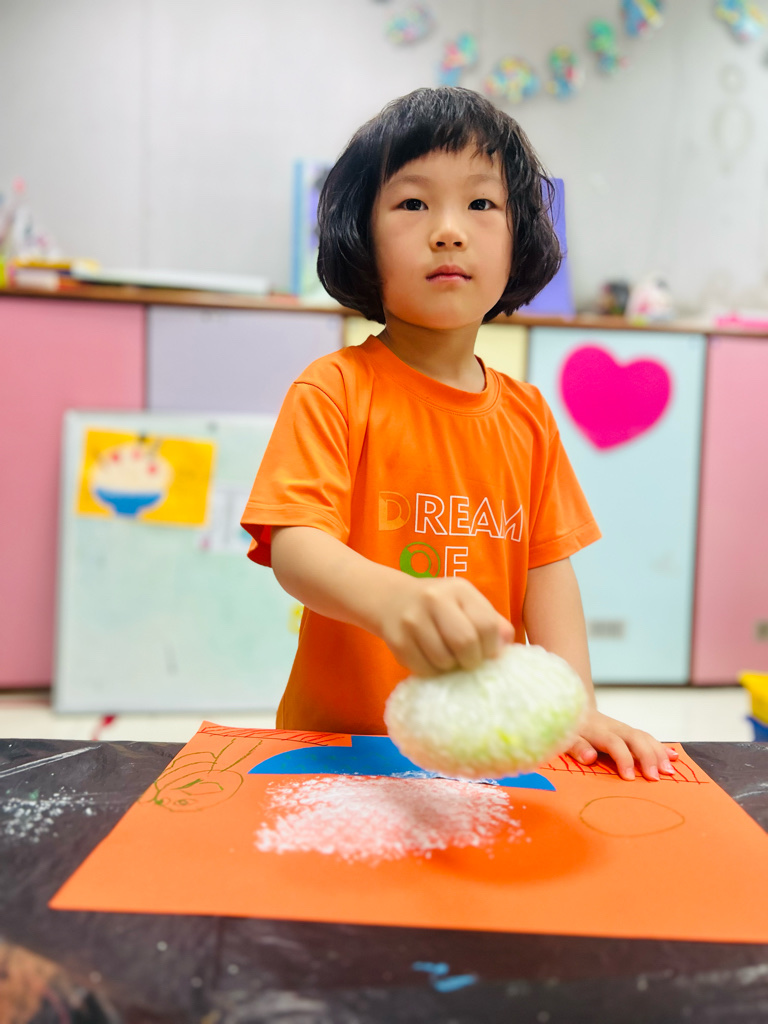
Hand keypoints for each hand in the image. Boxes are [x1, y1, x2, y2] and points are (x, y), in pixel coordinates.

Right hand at [378, 575, 513, 676]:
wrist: (391, 599)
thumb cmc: (440, 606)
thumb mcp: (467, 603)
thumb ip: (491, 622)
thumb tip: (504, 646)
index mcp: (459, 589)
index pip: (486, 625)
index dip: (490, 647)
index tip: (486, 652)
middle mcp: (434, 599)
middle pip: (465, 643)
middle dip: (471, 660)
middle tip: (467, 661)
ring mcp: (412, 619)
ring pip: (443, 660)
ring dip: (450, 667)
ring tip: (448, 658)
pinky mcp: (397, 641)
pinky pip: (423, 669)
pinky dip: (432, 671)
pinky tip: (431, 660)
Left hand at [568, 708, 678, 781]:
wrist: (573, 707)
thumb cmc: (568, 728)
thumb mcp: (565, 737)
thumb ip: (576, 747)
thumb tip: (590, 757)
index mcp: (597, 731)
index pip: (614, 743)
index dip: (623, 759)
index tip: (629, 778)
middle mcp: (614, 728)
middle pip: (635, 738)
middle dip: (648, 757)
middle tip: (656, 778)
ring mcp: (623, 729)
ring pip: (644, 737)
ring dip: (659, 754)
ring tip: (670, 771)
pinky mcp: (629, 732)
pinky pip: (647, 738)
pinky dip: (661, 747)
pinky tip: (674, 757)